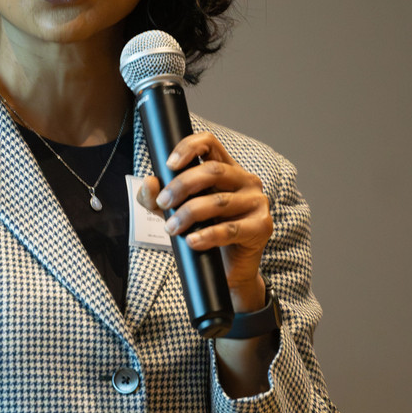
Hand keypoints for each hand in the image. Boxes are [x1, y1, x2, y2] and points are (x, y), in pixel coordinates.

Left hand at [135, 132, 272, 310]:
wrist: (228, 269)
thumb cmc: (204, 232)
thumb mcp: (175, 212)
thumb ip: (157, 198)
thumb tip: (149, 183)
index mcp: (227, 169)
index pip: (209, 144)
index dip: (188, 148)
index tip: (169, 164)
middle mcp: (246, 180)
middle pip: (212, 171)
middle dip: (181, 186)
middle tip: (164, 203)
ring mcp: (257, 202)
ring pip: (219, 201)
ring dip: (189, 214)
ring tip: (172, 228)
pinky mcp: (262, 226)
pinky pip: (231, 229)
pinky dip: (207, 235)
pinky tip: (192, 241)